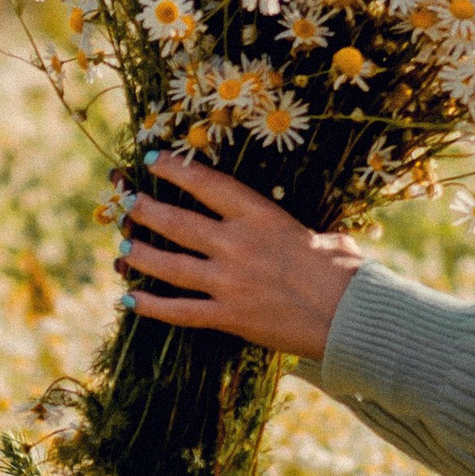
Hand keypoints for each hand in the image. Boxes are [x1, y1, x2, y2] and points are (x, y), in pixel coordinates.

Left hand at [116, 153, 365, 357]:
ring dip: (140, 254)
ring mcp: (229, 282)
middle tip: (126, 204)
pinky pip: (180, 311)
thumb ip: (312, 235)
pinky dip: (151, 306)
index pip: (206, 185)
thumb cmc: (347, 275)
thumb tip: (325, 240)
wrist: (351, 317)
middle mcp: (237, 245)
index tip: (151, 158)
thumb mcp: (329, 239)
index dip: (174, 169)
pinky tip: (129, 299)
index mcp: (260, 217)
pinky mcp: (229, 317)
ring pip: (169, 265)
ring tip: (123, 245)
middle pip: (176, 223)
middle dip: (145, 210)